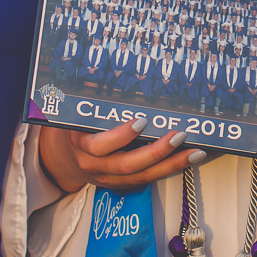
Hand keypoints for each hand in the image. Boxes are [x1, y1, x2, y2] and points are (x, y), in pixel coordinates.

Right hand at [38, 117, 203, 194]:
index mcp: (80, 144)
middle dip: (155, 152)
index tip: (141, 121)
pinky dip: (168, 170)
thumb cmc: (75, 128)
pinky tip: (187, 160)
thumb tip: (123, 71)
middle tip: (179, 136)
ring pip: (141, 177)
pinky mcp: (120, 185)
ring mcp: (108, 179)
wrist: (62, 160)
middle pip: (126, 165)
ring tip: (194, 152)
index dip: (121, 136)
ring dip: (170, 165)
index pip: (99, 145)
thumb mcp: (77, 113)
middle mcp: (94, 166)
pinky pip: (146, 180)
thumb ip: (94, 102)